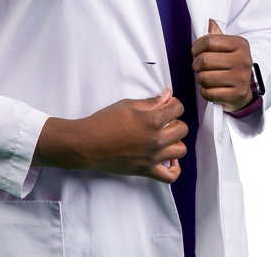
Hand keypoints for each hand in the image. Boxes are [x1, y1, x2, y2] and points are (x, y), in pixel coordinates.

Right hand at [72, 89, 187, 183]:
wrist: (88, 144)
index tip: (166, 104)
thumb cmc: (104, 122)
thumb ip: (151, 101)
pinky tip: (169, 159)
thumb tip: (167, 95)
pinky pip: (170, 176)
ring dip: (175, 141)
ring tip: (164, 136)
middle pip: (182, 129)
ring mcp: (153, 157)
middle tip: (163, 118)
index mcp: (152, 120)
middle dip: (175, 120)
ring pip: (181, 150)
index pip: (177, 109)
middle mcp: (156, 140)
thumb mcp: (127, 105)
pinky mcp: (146, 170)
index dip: (173, 103)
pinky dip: (174, 168)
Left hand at [191, 20, 253, 112]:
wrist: (247, 87)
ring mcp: (241, 79)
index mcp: (240, 44)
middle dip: (196, 64)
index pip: (208, 41)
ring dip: (201, 79)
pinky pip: (208, 93)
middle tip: (199, 67)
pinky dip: (205, 92)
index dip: (196, 47)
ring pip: (204, 77)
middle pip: (204, 60)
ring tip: (207, 77)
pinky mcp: (237, 95)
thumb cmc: (232, 64)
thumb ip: (216, 34)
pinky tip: (212, 88)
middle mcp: (243, 60)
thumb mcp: (228, 46)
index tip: (196, 51)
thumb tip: (209, 22)